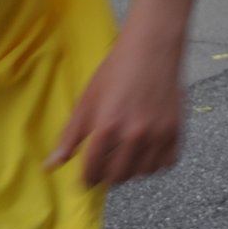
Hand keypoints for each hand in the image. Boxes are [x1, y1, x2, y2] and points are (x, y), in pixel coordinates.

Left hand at [45, 35, 182, 186]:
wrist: (152, 48)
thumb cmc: (116, 70)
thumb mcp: (87, 100)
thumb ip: (70, 135)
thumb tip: (51, 165)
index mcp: (108, 127)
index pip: (93, 170)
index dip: (86, 179)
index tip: (85, 180)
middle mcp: (134, 135)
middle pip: (118, 176)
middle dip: (107, 176)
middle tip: (104, 167)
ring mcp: (158, 134)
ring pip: (143, 173)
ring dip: (131, 170)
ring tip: (125, 158)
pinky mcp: (176, 129)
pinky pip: (167, 163)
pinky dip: (156, 164)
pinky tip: (146, 152)